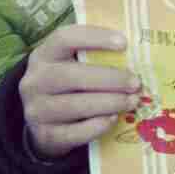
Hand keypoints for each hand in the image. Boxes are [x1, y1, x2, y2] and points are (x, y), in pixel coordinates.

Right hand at [21, 25, 139, 157]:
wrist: (45, 123)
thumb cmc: (70, 84)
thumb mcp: (74, 64)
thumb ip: (97, 55)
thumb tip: (139, 50)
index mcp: (44, 54)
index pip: (64, 38)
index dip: (94, 38)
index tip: (124, 42)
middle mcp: (35, 80)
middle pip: (72, 76)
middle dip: (110, 79)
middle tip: (136, 82)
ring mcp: (37, 110)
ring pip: (75, 105)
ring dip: (109, 103)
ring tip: (132, 101)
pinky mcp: (45, 135)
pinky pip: (73, 132)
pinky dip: (96, 126)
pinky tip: (113, 119)